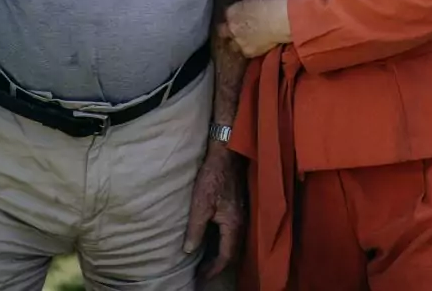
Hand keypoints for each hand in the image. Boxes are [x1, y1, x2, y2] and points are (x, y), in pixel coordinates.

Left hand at [183, 145, 245, 279]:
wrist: (226, 154)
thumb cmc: (212, 177)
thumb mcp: (200, 204)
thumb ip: (195, 230)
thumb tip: (189, 250)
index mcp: (233, 225)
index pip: (226, 255)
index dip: (213, 269)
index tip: (202, 277)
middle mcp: (241, 223)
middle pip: (232, 252)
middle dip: (218, 265)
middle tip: (203, 273)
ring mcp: (241, 215)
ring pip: (233, 242)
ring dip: (220, 254)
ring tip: (206, 262)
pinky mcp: (238, 207)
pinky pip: (232, 233)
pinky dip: (222, 242)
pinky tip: (212, 241)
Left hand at [220, 0, 291, 58]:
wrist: (280, 21)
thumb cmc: (271, 5)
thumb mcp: (252, 0)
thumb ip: (242, 7)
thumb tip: (243, 10)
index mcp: (231, 11)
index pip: (225, 15)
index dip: (231, 17)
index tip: (237, 18)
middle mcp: (230, 27)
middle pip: (222, 32)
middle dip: (228, 31)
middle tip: (237, 30)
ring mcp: (238, 41)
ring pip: (232, 45)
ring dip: (237, 42)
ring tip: (247, 40)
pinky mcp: (248, 52)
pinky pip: (245, 52)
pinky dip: (249, 49)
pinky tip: (257, 46)